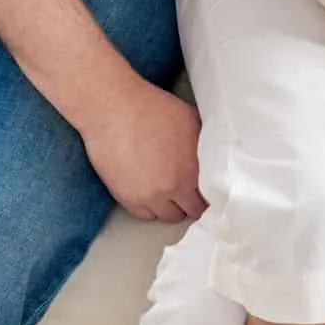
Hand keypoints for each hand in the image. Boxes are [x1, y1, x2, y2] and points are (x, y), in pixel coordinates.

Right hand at [80, 81, 205, 222]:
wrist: (114, 109)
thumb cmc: (151, 108)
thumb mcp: (192, 122)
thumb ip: (203, 146)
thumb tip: (210, 157)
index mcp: (192, 170)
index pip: (208, 198)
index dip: (209, 195)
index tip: (207, 193)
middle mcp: (172, 187)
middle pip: (189, 211)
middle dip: (192, 203)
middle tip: (190, 195)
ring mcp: (147, 196)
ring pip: (167, 216)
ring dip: (171, 207)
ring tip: (171, 195)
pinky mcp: (125, 197)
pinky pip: (144, 215)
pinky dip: (150, 209)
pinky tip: (152, 196)